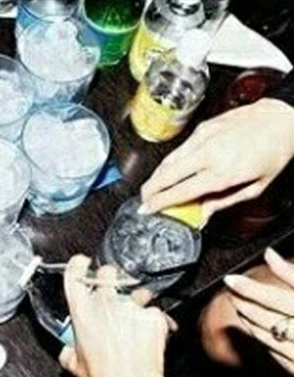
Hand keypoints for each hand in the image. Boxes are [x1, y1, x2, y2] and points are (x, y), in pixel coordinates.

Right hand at [59, 255, 171, 376]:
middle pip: (108, 273)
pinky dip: (152, 322)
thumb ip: (68, 350)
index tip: (81, 263)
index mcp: (81, 311)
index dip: (78, 264)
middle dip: (110, 279)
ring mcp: (130, 307)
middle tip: (112, 296)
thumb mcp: (75, 365)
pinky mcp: (153, 315)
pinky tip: (147, 337)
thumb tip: (67, 350)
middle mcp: (105, 303)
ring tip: (134, 325)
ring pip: (135, 293)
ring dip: (135, 303)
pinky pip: (153, 312)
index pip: (75, 274)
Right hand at [140, 99, 293, 221]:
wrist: (283, 117)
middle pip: (166, 174)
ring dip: (157, 176)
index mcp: (224, 172)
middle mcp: (210, 153)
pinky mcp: (203, 128)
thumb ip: (224, 202)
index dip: (160, 202)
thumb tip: (201, 213)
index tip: (147, 209)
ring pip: (169, 160)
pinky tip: (171, 169)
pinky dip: (171, 161)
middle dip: (150, 189)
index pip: (181, 191)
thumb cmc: (275, 150)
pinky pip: (179, 149)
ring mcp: (203, 138)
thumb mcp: (256, 187)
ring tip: (153, 187)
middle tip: (143, 199)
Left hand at [224, 248, 293, 374]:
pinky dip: (265, 339)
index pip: (278, 298)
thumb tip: (269, 254)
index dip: (250, 288)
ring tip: (240, 304)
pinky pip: (280, 354)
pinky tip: (256, 328)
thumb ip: (293, 274)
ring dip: (251, 320)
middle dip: (247, 303)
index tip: (230, 278)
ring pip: (272, 337)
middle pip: (271, 318)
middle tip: (231, 288)